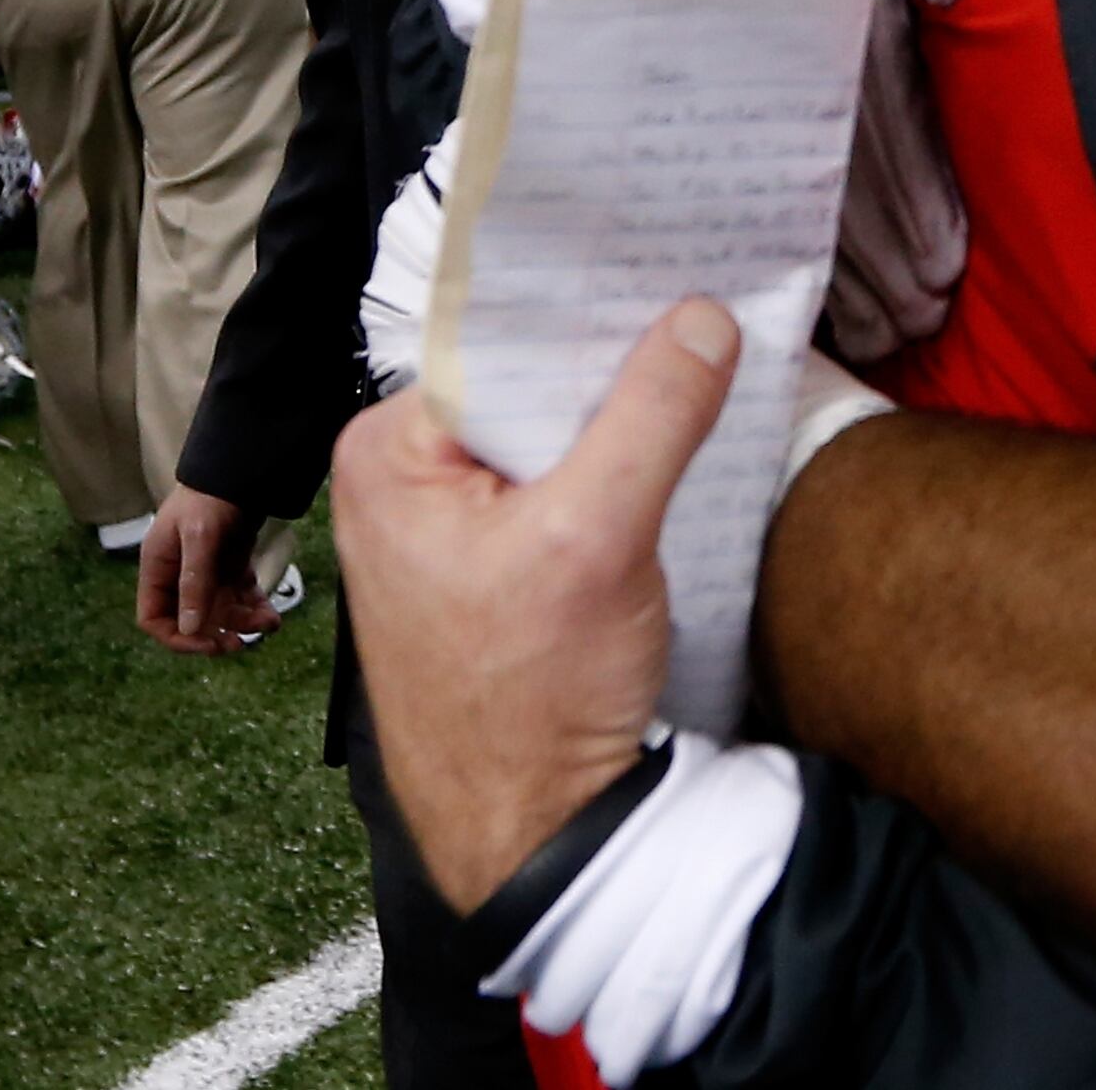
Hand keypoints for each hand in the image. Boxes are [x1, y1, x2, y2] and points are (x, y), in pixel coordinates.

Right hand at [138, 485, 270, 653]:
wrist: (240, 469)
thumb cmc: (209, 499)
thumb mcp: (199, 538)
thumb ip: (194, 583)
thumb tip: (190, 627)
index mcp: (158, 570)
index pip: (153, 618)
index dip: (176, 637)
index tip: (206, 644)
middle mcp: (179, 575)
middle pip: (192, 619)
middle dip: (217, 633)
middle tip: (240, 644)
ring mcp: (207, 572)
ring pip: (221, 611)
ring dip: (244, 621)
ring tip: (270, 624)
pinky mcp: (231, 566)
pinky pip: (240, 596)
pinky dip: (255, 607)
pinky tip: (271, 615)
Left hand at [334, 296, 739, 912]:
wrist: (532, 833)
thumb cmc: (529, 697)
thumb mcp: (598, 539)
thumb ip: (652, 417)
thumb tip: (706, 316)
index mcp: (389, 453)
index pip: (498, 340)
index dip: (584, 305)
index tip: (663, 262)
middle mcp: (402, 480)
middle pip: (528, 384)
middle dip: (611, 361)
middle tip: (701, 311)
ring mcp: (445, 528)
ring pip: (552, 435)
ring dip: (621, 419)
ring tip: (700, 372)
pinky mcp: (493, 568)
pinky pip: (561, 484)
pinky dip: (616, 470)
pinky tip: (671, 459)